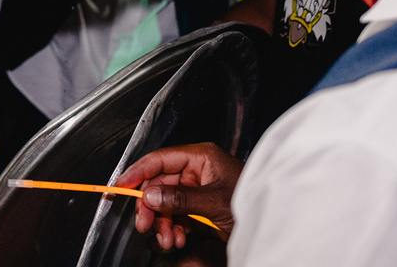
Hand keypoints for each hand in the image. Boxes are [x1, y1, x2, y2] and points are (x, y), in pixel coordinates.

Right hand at [115, 143, 242, 250]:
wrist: (276, 222)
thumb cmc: (253, 201)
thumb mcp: (214, 201)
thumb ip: (179, 198)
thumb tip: (150, 195)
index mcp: (201, 157)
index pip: (160, 159)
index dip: (138, 173)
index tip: (120, 186)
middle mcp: (197, 170)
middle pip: (160, 185)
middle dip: (152, 208)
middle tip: (145, 224)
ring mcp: (198, 189)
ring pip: (166, 204)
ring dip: (162, 223)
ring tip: (168, 239)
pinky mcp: (200, 207)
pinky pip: (177, 216)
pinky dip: (173, 229)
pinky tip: (177, 238)